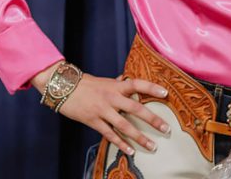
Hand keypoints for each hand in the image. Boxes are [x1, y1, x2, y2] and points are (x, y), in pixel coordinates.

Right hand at [32, 64, 170, 156]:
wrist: (64, 87)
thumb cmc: (86, 84)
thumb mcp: (105, 81)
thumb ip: (118, 84)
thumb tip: (127, 80)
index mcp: (116, 86)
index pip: (137, 84)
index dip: (151, 88)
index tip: (165, 93)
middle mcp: (112, 97)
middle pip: (136, 109)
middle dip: (152, 119)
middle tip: (166, 129)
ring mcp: (103, 110)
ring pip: (125, 126)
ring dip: (140, 137)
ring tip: (152, 146)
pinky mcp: (94, 121)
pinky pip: (110, 135)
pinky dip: (120, 143)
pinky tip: (130, 151)